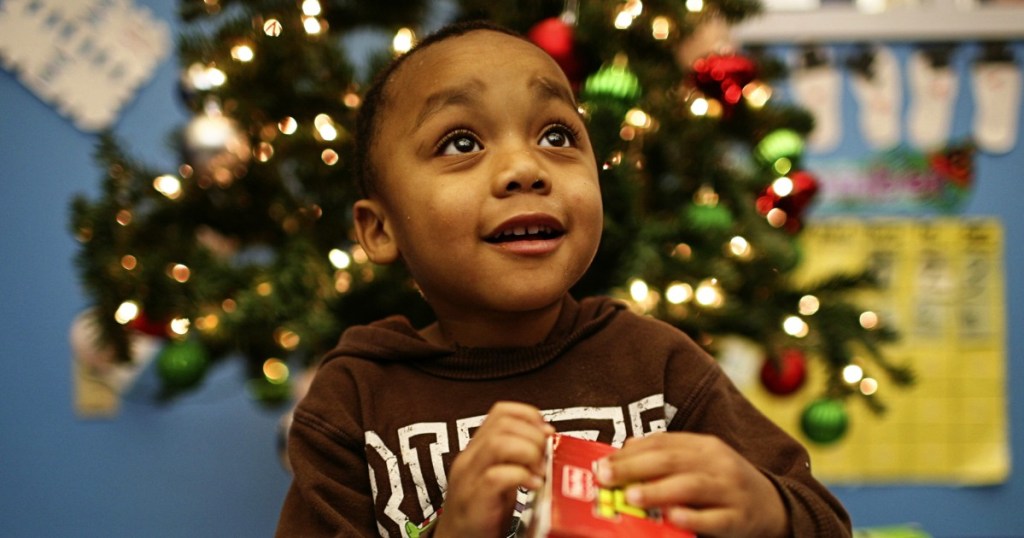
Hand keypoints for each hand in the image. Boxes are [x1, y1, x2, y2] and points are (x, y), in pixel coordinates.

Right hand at [433, 401, 553, 537]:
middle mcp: (470, 459)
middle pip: (503, 424)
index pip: (501, 412)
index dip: (529, 415)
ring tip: (538, 471)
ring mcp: (469, 479)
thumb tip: (548, 442)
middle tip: (544, 456)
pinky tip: (533, 486)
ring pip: (498, 444)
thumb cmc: (483, 514)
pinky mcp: (474, 501)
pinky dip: (521, 477)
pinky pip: (496, 477)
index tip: (546, 432)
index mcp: (477, 449)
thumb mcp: (501, 478)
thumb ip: (517, 458)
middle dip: (533, 436)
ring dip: (528, 453)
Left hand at [594, 432, 787, 537]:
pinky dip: (692, 518)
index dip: (629, 452)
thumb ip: (666, 455)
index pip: (662, 442)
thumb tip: (624, 450)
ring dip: (658, 490)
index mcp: (704, 446)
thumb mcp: (699, 463)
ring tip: (631, 495)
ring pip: (691, 486)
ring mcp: (730, 490)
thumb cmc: (723, 484)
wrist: (774, 507)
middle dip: (634, 467)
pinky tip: (672, 518)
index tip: (601, 462)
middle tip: (605, 477)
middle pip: (671, 460)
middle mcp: (717, 463)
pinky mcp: (739, 519)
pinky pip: (715, 519)